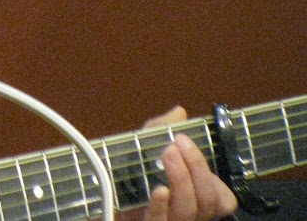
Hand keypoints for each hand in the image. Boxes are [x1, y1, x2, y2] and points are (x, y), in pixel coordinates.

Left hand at [129, 106, 237, 220]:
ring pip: (188, 211)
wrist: (99, 192)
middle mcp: (187, 213)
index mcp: (194, 196)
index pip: (222, 198)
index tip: (194, 150)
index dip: (216, 180)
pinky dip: (161, 205)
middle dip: (197, 168)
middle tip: (177, 143)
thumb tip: (179, 112)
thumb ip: (162, 130)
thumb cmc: (129, 171)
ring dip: (181, 180)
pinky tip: (159, 190)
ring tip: (168, 153)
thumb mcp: (144, 146)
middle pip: (207, 201)